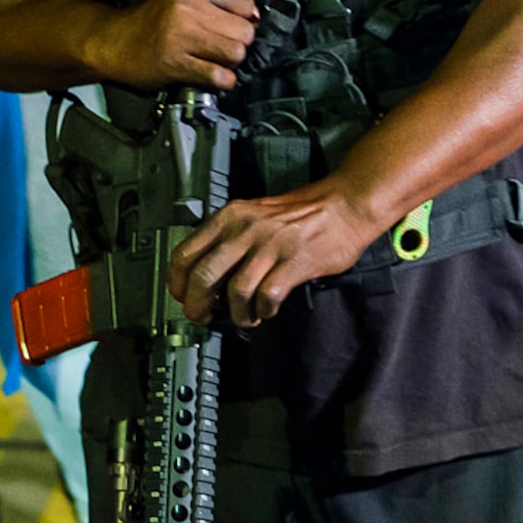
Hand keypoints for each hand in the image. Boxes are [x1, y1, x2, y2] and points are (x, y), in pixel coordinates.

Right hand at [82, 0, 259, 92]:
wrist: (111, 42)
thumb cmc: (147, 23)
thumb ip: (213, 1)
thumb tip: (253, 17)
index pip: (244, 2)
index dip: (246, 20)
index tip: (238, 29)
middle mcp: (187, 8)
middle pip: (244, 31)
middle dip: (239, 44)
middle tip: (224, 48)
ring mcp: (181, 35)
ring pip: (235, 53)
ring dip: (231, 63)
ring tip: (217, 61)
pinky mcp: (175, 62)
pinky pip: (217, 75)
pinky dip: (222, 81)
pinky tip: (213, 77)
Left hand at [167, 180, 388, 326]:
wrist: (345, 205)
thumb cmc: (302, 213)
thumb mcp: (254, 215)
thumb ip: (229, 240)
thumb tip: (205, 278)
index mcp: (230, 217)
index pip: (185, 253)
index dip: (177, 283)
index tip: (182, 297)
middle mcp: (245, 229)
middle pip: (203, 276)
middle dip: (197, 305)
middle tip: (203, 316)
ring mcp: (271, 245)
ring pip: (235, 291)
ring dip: (236, 314)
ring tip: (244, 317)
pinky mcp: (295, 261)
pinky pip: (267, 296)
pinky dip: (263, 310)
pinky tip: (266, 310)